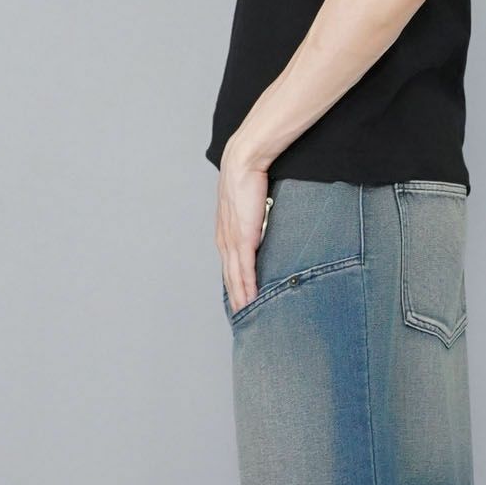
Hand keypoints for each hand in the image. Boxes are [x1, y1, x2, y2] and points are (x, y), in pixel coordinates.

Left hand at [217, 147, 272, 316]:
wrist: (242, 163)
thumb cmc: (246, 179)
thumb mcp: (246, 206)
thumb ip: (251, 220)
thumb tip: (261, 228)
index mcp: (224, 235)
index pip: (228, 268)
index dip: (232, 287)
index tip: (238, 303)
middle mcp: (224, 242)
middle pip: (229, 279)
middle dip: (235, 300)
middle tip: (242, 320)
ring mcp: (232, 242)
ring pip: (235, 279)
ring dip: (241, 300)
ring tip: (247, 317)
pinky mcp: (243, 239)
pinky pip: (245, 270)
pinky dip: (248, 288)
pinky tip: (251, 301)